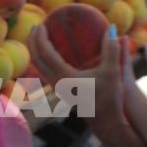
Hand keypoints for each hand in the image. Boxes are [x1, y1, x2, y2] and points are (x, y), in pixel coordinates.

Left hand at [31, 24, 130, 139]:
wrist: (106, 122)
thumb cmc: (109, 97)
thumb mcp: (113, 71)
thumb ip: (112, 49)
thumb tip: (112, 28)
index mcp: (64, 76)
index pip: (45, 53)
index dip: (40, 37)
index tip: (40, 24)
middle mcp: (57, 83)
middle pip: (36, 60)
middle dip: (33, 42)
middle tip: (35, 26)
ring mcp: (58, 89)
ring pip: (39, 67)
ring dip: (37, 51)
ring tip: (40, 38)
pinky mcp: (62, 91)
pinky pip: (46, 71)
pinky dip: (44, 59)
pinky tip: (51, 54)